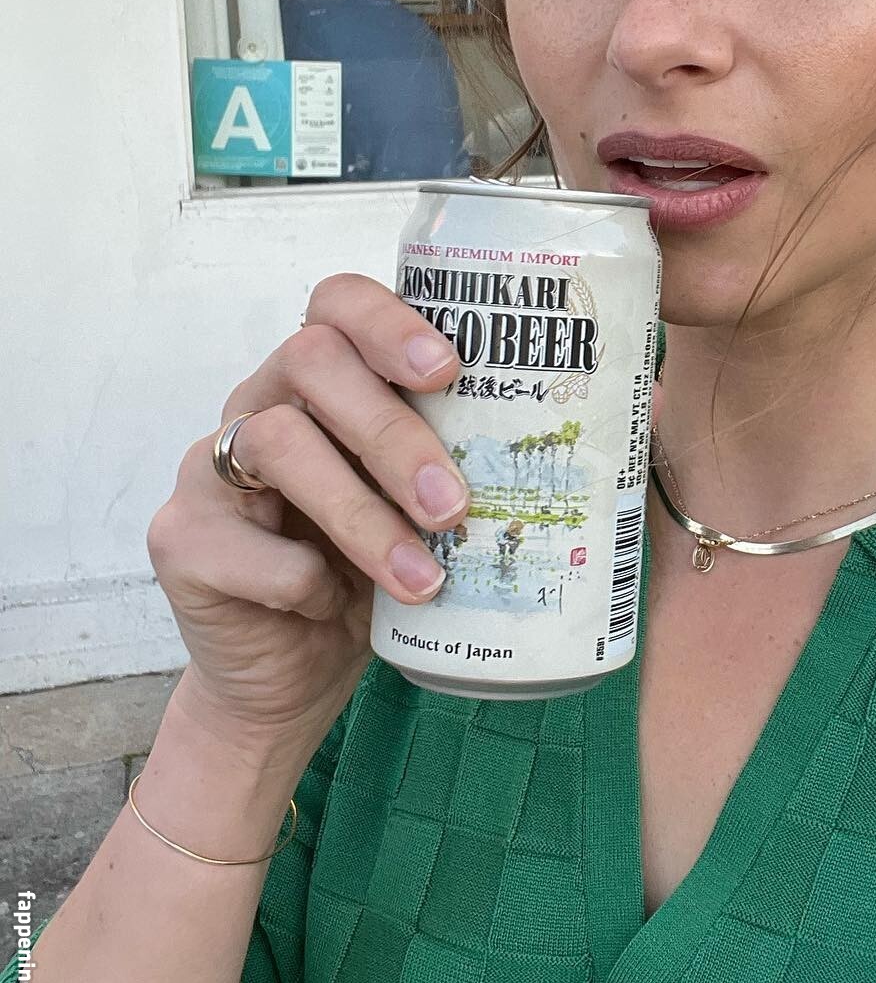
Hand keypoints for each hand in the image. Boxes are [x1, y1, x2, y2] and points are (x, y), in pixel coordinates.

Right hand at [146, 274, 466, 765]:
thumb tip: (588, 433)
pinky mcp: (180, 539)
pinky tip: (333, 608)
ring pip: (276, 442)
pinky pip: (241, 544)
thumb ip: (465, 465)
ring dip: (360, 515)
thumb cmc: (368, 577)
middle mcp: (258, 405)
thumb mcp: (422, 513)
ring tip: (422, 578)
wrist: (291, 679)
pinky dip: (302, 580)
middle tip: (453, 504)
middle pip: (311, 361)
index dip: (388, 321)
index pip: (337, 303)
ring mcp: (208, 468)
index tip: (448, 370)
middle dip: (392, 433)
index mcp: (319, 381)